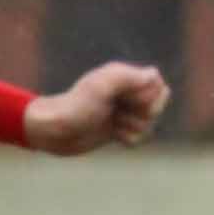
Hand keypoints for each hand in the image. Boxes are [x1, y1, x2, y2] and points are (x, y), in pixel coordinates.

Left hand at [25, 61, 171, 155]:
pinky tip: (113, 135)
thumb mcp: (101, 87)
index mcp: (125, 77)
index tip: (128, 99)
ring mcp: (123, 112)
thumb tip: (154, 75)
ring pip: (149, 123)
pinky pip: (139, 137)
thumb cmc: (76, 106)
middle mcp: (126, 93)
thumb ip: (128, 77)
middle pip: (157, 105)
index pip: (158, 84)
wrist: (55, 131)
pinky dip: (129, 139)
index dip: (150, 96)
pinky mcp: (118, 130)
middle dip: (142, 114)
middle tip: (118, 112)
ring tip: (112, 123)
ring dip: (133, 127)